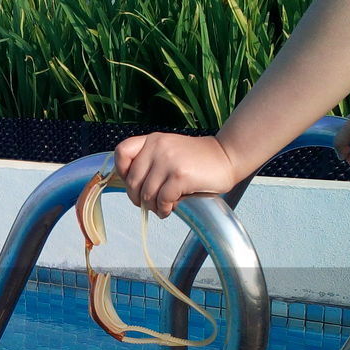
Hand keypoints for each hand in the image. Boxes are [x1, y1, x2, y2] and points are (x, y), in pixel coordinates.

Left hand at [112, 133, 240, 218]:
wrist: (228, 156)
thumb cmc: (199, 160)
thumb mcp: (169, 152)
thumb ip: (151, 163)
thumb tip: (133, 191)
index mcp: (153, 140)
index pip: (122, 152)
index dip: (122, 172)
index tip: (134, 184)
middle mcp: (158, 147)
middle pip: (132, 181)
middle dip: (139, 199)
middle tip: (150, 204)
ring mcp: (169, 160)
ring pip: (147, 194)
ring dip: (153, 207)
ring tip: (163, 208)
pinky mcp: (180, 175)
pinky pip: (162, 199)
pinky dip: (164, 209)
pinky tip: (171, 209)